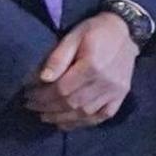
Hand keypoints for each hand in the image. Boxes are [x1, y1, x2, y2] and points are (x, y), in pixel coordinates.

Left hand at [23, 12, 137, 128]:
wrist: (126, 32)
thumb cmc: (96, 31)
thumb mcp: (74, 36)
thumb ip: (58, 57)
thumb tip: (43, 79)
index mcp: (92, 66)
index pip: (61, 89)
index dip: (42, 96)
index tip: (28, 95)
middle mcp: (105, 83)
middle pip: (71, 103)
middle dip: (47, 107)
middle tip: (31, 106)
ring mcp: (115, 92)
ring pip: (84, 113)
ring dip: (61, 118)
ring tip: (44, 116)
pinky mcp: (121, 96)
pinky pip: (101, 116)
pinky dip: (83, 123)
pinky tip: (67, 123)